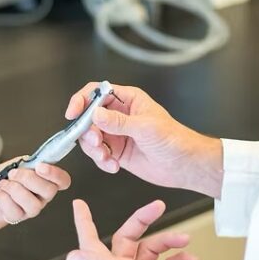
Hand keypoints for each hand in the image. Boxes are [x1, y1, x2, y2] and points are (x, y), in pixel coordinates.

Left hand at [0, 160, 71, 232]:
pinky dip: (3, 198)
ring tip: (4, 183)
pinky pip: (15, 211)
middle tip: (14, 173)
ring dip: (15, 190)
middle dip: (29, 179)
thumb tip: (31, 160)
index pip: (62, 180)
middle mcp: (41, 196)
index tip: (40, 166)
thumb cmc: (2, 180)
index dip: (55, 174)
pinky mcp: (17, 218)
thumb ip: (24, 162)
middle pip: (50, 191)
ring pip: (34, 204)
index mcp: (44, 181)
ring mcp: (30, 209)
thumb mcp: (13, 165)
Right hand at [65, 83, 223, 197]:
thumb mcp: (146, 127)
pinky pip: (98, 155)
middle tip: (96, 143)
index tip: (73, 114)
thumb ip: (119, 122)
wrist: (185, 166)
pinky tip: (114, 166)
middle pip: (89, 118)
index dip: (81, 100)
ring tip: (107, 158)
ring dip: (94, 150)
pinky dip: (102, 162)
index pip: (96, 92)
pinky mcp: (117, 152)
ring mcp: (117, 134)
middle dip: (87, 132)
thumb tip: (96, 114)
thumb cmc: (175, 140)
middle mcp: (120, 115)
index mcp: (128, 100)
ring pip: (90, 138)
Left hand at [66, 199, 208, 259]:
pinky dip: (181, 258)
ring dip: (170, 241)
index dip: (84, 223)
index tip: (79, 205)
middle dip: (143, 221)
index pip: (91, 243)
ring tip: (184, 240)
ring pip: (153, 249)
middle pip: (128, 238)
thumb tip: (71, 257)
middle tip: (158, 206)